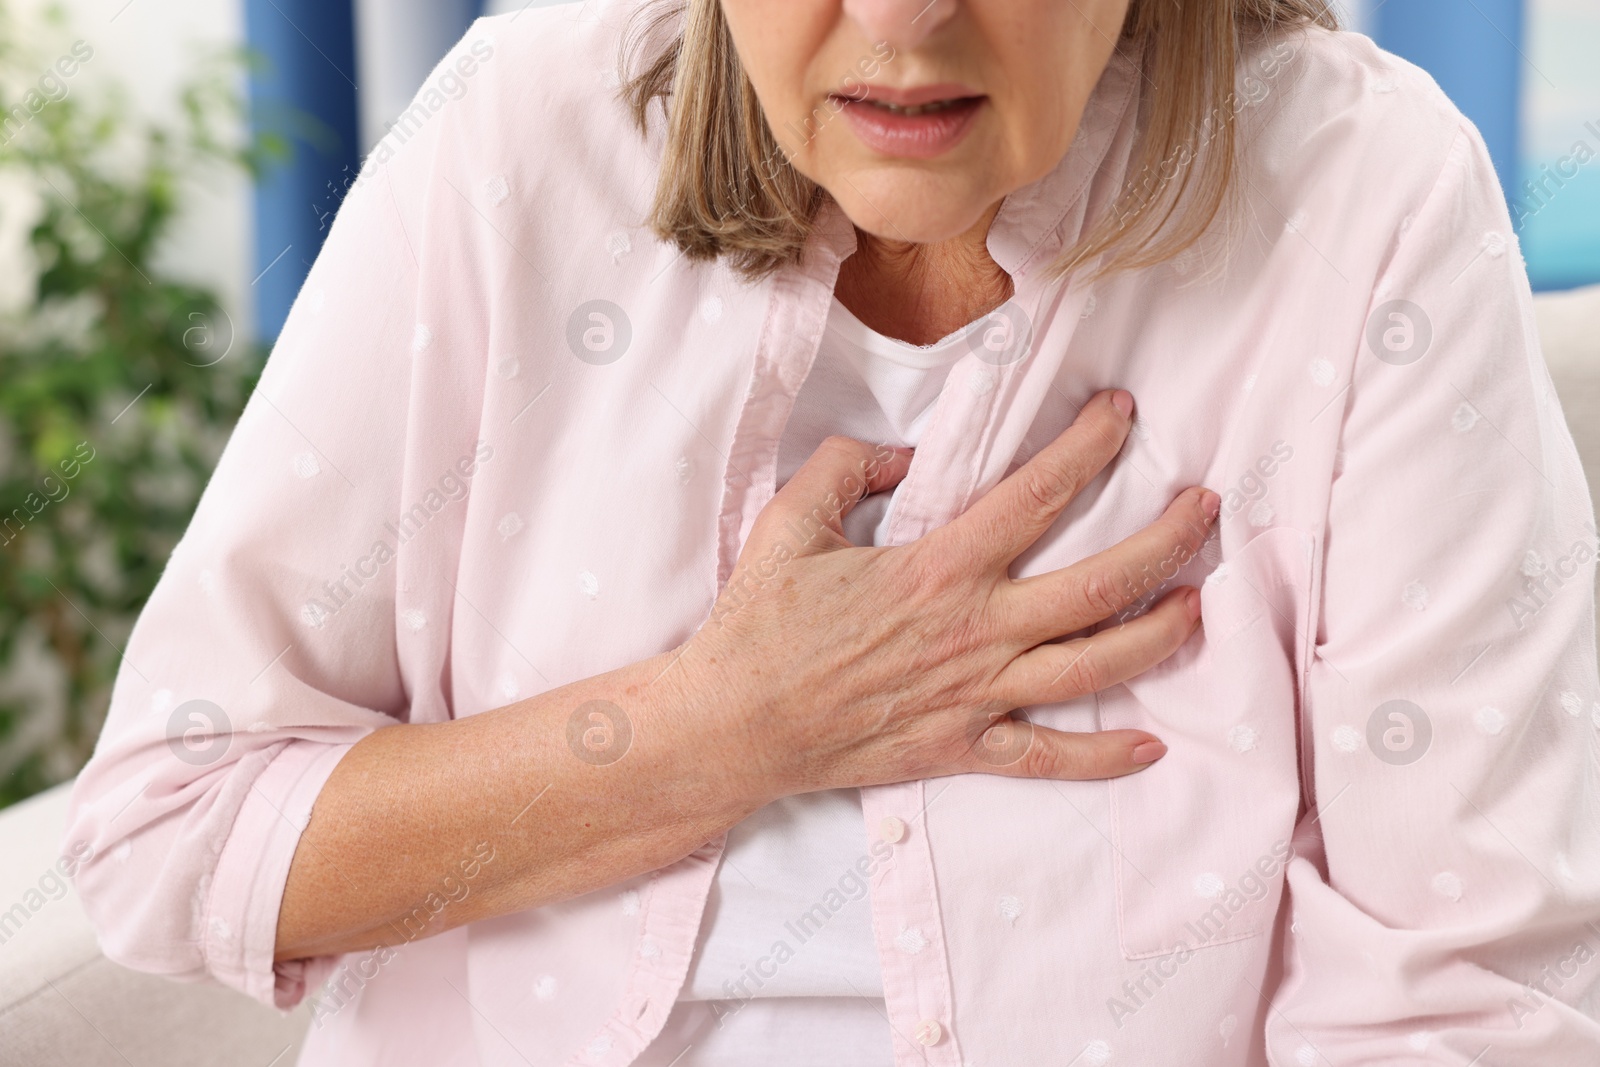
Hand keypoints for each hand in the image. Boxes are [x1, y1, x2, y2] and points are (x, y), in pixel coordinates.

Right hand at [672, 388, 1217, 802]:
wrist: (733, 724)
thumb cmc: (760, 624)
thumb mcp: (792, 521)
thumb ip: (850, 467)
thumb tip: (904, 455)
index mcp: (940, 568)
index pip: (1037, 495)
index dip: (1090, 447)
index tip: (1124, 412)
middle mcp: (976, 630)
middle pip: (1099, 585)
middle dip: (1165, 541)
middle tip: (1205, 509)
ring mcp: (975, 695)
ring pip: (1094, 666)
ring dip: (1158, 635)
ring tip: (1198, 604)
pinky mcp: (961, 748)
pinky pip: (1047, 757)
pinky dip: (1103, 757)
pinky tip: (1151, 745)